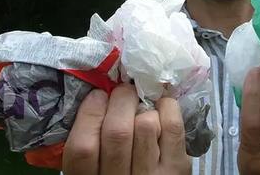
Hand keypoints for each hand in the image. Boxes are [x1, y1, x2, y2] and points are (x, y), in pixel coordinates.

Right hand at [62, 84, 191, 174]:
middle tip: (123, 93)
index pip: (83, 147)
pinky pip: (172, 126)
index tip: (98, 96)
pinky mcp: (176, 167)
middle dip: (121, 100)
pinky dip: (167, 108)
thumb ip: (91, 140)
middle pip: (117, 132)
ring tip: (143, 108)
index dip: (90, 113)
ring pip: (146, 124)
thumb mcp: (95, 168)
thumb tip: (98, 98)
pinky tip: (161, 109)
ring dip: (145, 108)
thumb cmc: (117, 173)